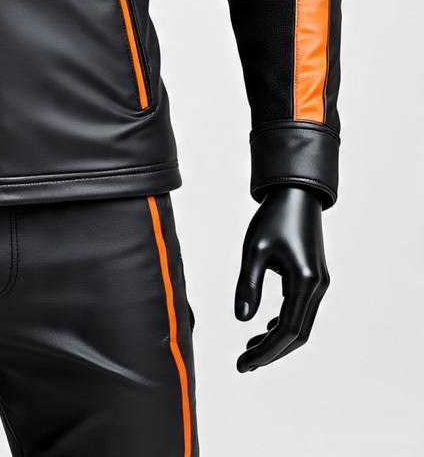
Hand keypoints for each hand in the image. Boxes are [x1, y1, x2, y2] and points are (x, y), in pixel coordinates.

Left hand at [234, 186, 328, 372]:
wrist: (295, 196)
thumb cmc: (273, 219)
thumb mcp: (254, 250)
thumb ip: (248, 285)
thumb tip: (241, 319)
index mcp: (305, 282)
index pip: (287, 331)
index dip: (266, 351)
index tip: (243, 363)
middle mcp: (317, 288)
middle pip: (296, 335)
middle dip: (271, 352)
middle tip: (244, 364)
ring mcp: (317, 284)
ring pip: (300, 325)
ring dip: (276, 340)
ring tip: (249, 350)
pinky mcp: (312, 279)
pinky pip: (300, 311)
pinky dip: (282, 324)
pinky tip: (264, 327)